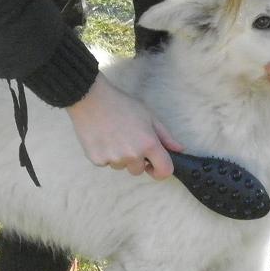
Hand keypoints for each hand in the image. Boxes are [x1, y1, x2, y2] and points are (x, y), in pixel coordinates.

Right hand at [66, 74, 182, 177]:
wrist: (91, 99)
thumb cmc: (121, 104)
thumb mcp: (148, 116)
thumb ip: (165, 135)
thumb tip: (179, 149)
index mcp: (148, 144)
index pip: (164, 171)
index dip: (161, 171)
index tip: (154, 166)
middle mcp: (132, 155)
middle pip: (138, 170)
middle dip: (136, 160)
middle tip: (128, 140)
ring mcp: (114, 159)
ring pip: (121, 166)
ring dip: (120, 157)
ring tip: (113, 136)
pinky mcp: (97, 160)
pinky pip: (106, 163)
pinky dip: (106, 154)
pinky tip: (102, 138)